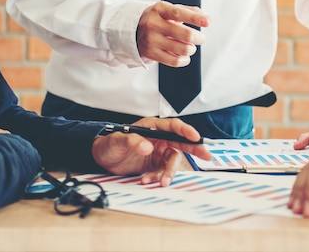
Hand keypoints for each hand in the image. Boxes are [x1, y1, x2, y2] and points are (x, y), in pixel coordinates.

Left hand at [91, 117, 211, 185]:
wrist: (102, 158)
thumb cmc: (109, 144)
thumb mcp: (118, 141)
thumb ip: (132, 141)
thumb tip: (147, 147)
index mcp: (152, 127)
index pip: (173, 126)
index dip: (186, 131)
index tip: (195, 137)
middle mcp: (159, 138)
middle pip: (181, 142)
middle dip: (194, 149)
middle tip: (207, 156)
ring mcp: (158, 152)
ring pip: (172, 161)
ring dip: (169, 172)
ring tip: (161, 182)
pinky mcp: (155, 164)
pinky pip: (163, 171)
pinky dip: (158, 177)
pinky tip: (148, 180)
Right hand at [136, 1, 209, 66]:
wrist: (134, 30)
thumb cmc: (160, 18)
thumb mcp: (171, 10)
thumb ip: (190, 11)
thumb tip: (206, 19)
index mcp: (159, 9)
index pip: (178, 13)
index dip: (195, 18)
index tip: (208, 22)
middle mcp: (153, 24)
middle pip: (185, 35)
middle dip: (199, 38)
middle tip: (201, 39)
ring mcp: (151, 39)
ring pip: (182, 49)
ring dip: (192, 49)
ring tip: (190, 47)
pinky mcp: (150, 53)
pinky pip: (175, 61)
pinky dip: (185, 60)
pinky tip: (185, 56)